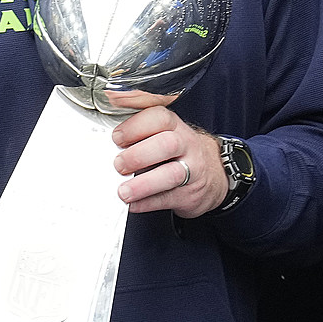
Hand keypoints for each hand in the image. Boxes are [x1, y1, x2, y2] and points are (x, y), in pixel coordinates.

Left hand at [106, 91, 225, 216]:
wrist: (215, 174)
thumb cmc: (179, 152)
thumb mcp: (165, 133)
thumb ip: (140, 128)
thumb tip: (108, 120)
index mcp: (175, 127)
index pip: (159, 117)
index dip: (136, 126)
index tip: (117, 138)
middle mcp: (186, 145)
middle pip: (167, 144)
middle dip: (138, 155)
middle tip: (119, 165)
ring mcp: (192, 170)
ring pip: (171, 174)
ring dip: (143, 184)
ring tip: (123, 191)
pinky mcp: (190, 194)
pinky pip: (169, 199)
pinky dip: (148, 203)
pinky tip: (133, 204)